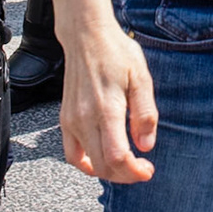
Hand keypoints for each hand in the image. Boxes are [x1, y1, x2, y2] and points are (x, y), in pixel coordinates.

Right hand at [57, 20, 157, 183]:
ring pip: (87, 163)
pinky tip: (100, 163)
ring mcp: (72, 120)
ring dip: (108, 171)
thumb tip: (146, 145)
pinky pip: (72, 153)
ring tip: (125, 165)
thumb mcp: (141, 78)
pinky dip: (85, 164)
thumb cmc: (116, 52)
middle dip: (125, 175)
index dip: (133, 172)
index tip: (147, 170)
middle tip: (141, 168)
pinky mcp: (65, 119)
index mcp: (107, 109)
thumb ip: (145, 114)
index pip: (117, 157)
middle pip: (103, 166)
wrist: (86, 36)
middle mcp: (85, 118)